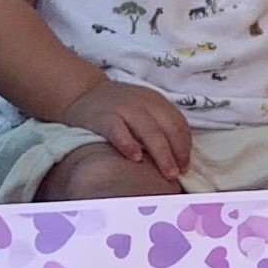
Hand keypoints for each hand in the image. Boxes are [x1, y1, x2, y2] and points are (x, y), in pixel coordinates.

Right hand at [62, 79, 191, 181]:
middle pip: (168, 128)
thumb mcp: (143, 111)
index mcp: (156, 101)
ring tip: (167, 173)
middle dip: (177, 153)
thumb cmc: (118, 110)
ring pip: (149, 131)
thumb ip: (159, 128)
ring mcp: (123, 108)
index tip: (185, 165)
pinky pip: (119, 131)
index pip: (178, 123)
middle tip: (177, 174)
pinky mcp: (104, 117)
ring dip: (162, 154)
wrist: (82, 93)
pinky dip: (129, 144)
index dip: (184, 146)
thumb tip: (178, 160)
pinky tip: (135, 158)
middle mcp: (143, 103)